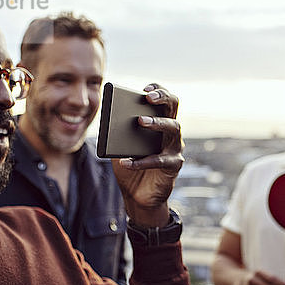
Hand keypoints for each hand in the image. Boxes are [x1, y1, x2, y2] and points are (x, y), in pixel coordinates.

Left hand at [112, 83, 183, 226]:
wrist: (138, 195)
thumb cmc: (130, 165)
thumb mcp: (119, 146)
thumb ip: (116, 133)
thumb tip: (109, 120)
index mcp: (159, 122)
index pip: (163, 100)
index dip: (158, 90)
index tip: (144, 89)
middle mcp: (170, 132)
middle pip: (173, 107)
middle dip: (163, 98)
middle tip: (148, 97)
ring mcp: (174, 148)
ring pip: (173, 129)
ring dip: (157, 123)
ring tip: (140, 121)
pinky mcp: (174, 166)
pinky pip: (159, 160)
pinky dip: (142, 161)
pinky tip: (126, 162)